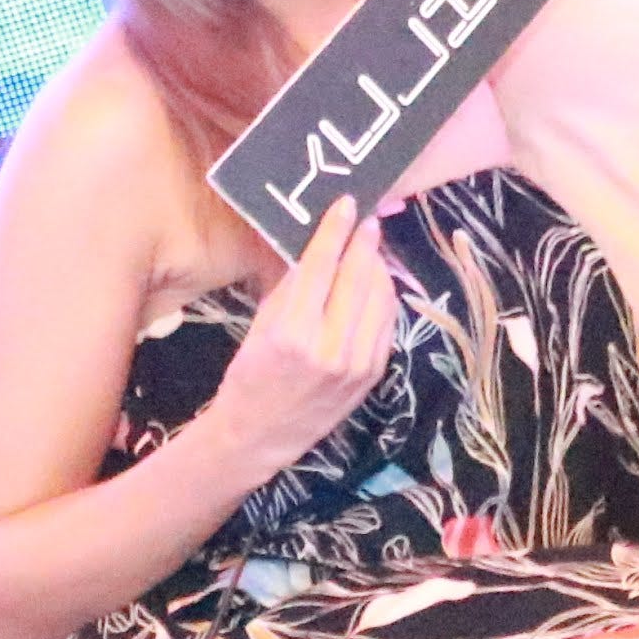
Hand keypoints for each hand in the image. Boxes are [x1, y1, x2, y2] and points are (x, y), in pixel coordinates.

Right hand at [196, 198, 395, 486]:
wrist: (260, 435)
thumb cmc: (251, 376)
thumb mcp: (260, 326)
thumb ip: (291, 286)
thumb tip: (316, 243)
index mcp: (291, 333)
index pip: (320, 267)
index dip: (335, 230)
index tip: (347, 204)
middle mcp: (328, 349)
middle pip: (358, 278)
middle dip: (365, 243)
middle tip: (367, 219)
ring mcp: (356, 364)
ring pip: (381, 297)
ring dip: (378, 267)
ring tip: (369, 249)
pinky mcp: (373, 374)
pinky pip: (387, 322)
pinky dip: (383, 297)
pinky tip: (375, 284)